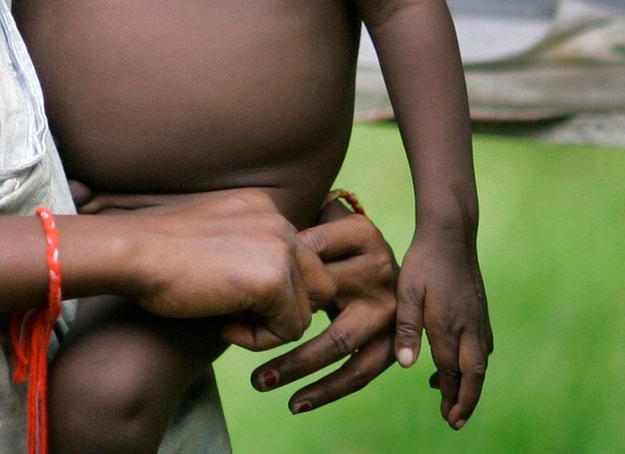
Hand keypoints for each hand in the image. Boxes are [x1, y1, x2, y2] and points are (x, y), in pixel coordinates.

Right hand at [85, 189, 334, 347]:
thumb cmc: (157, 255)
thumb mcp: (213, 240)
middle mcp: (279, 220)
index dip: (270, 291)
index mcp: (264, 206)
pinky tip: (221, 326)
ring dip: (267, 327)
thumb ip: (247, 252)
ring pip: (304, 311)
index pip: (299, 261)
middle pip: (314, 285)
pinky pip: (289, 330)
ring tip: (223, 320)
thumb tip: (277, 294)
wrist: (132, 254)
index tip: (228, 295)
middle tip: (232, 315)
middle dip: (279, 310)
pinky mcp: (274, 280)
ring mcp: (281, 247)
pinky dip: (257, 340)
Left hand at [244, 198, 401, 414]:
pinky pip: (358, 372)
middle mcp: (381, 271)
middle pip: (322, 297)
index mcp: (361, 234)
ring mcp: (390, 310)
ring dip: (296, 366)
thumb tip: (241, 229)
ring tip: (260, 382)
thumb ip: (290, 225)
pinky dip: (326, 391)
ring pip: (339, 343)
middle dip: (276, 320)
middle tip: (232, 335)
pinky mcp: (391, 344)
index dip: (272, 265)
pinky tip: (295, 403)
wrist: (379, 260)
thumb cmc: (329, 240)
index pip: (310, 249)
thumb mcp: (316, 221)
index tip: (235, 282)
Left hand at [393, 232, 492, 428]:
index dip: (452, 397)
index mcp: (449, 327)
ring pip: (480, 362)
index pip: (453, 372)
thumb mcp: (407, 293)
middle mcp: (470, 328)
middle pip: (474, 375)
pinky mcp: (480, 312)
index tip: (449, 418)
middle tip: (455, 420)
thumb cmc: (423, 262)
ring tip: (451, 397)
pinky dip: (473, 363)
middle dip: (466, 400)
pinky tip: (459, 363)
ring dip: (469, 383)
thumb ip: (407, 329)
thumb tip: (406, 365)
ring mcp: (478, 320)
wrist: (450, 235)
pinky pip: (482, 347)